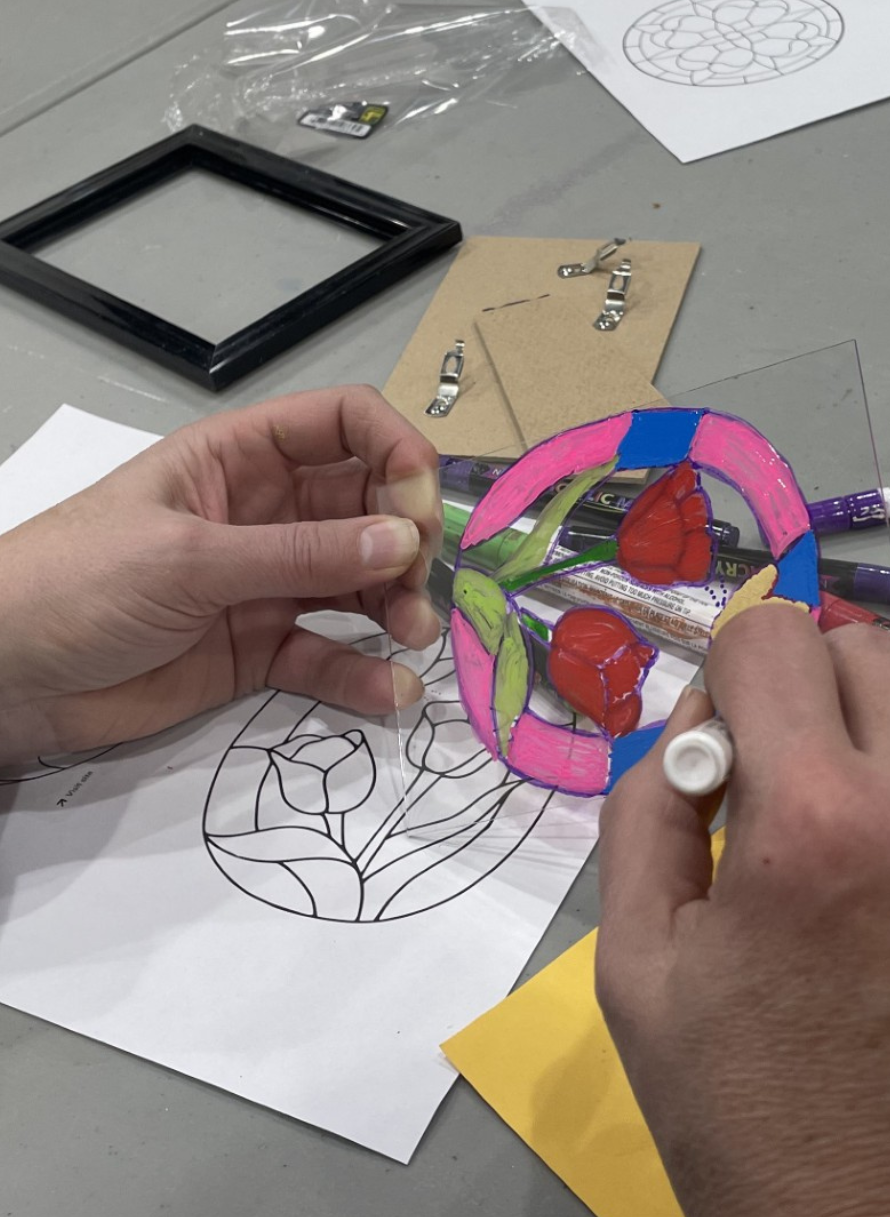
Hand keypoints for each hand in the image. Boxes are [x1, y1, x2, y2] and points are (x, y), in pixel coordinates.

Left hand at [0, 386, 441, 762]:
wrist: (9, 677)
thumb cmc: (75, 585)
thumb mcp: (188, 558)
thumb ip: (298, 555)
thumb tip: (402, 542)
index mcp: (239, 459)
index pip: (343, 425)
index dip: (394, 452)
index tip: (419, 509)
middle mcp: (264, 514)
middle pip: (367, 507)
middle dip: (405, 539)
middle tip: (417, 583)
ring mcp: (265, 583)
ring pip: (358, 582)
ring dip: (397, 604)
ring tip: (415, 635)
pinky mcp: (260, 650)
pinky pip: (329, 654)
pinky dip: (365, 671)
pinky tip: (392, 688)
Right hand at [597, 604, 889, 1216]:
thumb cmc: (751, 1125)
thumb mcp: (638, 964)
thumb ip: (651, 804)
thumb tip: (698, 727)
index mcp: (816, 820)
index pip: (772, 637)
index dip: (725, 676)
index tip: (720, 747)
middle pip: (858, 651)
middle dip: (799, 698)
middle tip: (776, 798)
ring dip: (876, 737)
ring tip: (849, 846)